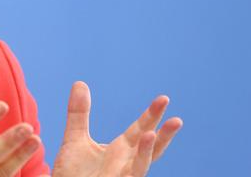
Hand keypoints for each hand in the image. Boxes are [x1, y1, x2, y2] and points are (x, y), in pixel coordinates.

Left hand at [51, 82, 182, 176]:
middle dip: (163, 134)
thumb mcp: (74, 139)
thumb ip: (78, 113)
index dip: (151, 115)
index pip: (140, 130)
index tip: (163, 98)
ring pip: (141, 166)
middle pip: (149, 147)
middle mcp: (126, 164)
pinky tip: (134, 158)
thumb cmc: (72, 174)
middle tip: (177, 119)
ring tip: (152, 134)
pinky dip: (133, 167)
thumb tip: (80, 83)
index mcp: (120, 150)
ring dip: (147, 152)